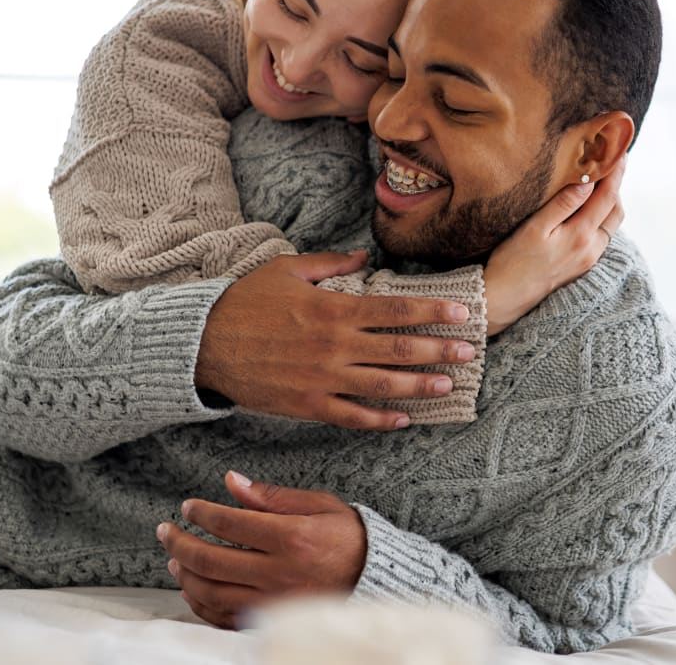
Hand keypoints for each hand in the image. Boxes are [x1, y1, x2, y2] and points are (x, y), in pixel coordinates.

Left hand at [158, 471, 366, 628]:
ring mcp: (273, 602)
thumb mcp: (317, 504)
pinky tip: (193, 589)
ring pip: (212, 593)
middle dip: (180, 543)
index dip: (202, 514)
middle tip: (165, 531)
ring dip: (186, 575)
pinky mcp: (272, 621)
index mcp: (290, 537)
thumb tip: (231, 481)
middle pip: (212, 560)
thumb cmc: (347, 535)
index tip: (188, 506)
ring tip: (175, 559)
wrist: (375, 578)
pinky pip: (225, 618)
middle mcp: (278, 572)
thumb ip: (271, 496)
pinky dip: (202, 605)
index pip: (230, 523)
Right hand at [196, 250, 474, 430]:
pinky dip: (381, 420)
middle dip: (440, 350)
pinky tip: (403, 419)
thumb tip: (363, 256)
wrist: (205, 343)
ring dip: (420, 386)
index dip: (433, 310)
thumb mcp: (287, 269)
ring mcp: (324, 379)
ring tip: (447, 386)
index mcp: (334, 309)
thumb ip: (330, 263)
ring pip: (384, 385)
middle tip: (470, 353)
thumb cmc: (246, 301)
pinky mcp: (308, 405)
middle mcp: (336, 345)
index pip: (397, 309)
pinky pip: (353, 416)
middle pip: (400, 349)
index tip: (462, 312)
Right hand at [484, 157, 625, 334]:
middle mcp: (591, 249)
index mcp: (581, 235)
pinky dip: (600, 217)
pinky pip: (600, 236)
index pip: (607, 196)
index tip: (618, 152)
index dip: (615, 172)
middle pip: (615, 211)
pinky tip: (587, 209)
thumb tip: (587, 182)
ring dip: (609, 202)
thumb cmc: (512, 261)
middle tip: (610, 163)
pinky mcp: (580, 267)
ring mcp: (587, 260)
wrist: (504, 298)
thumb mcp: (534, 228)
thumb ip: (562, 205)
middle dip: (616, 185)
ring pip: (610, 225)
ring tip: (599, 182)